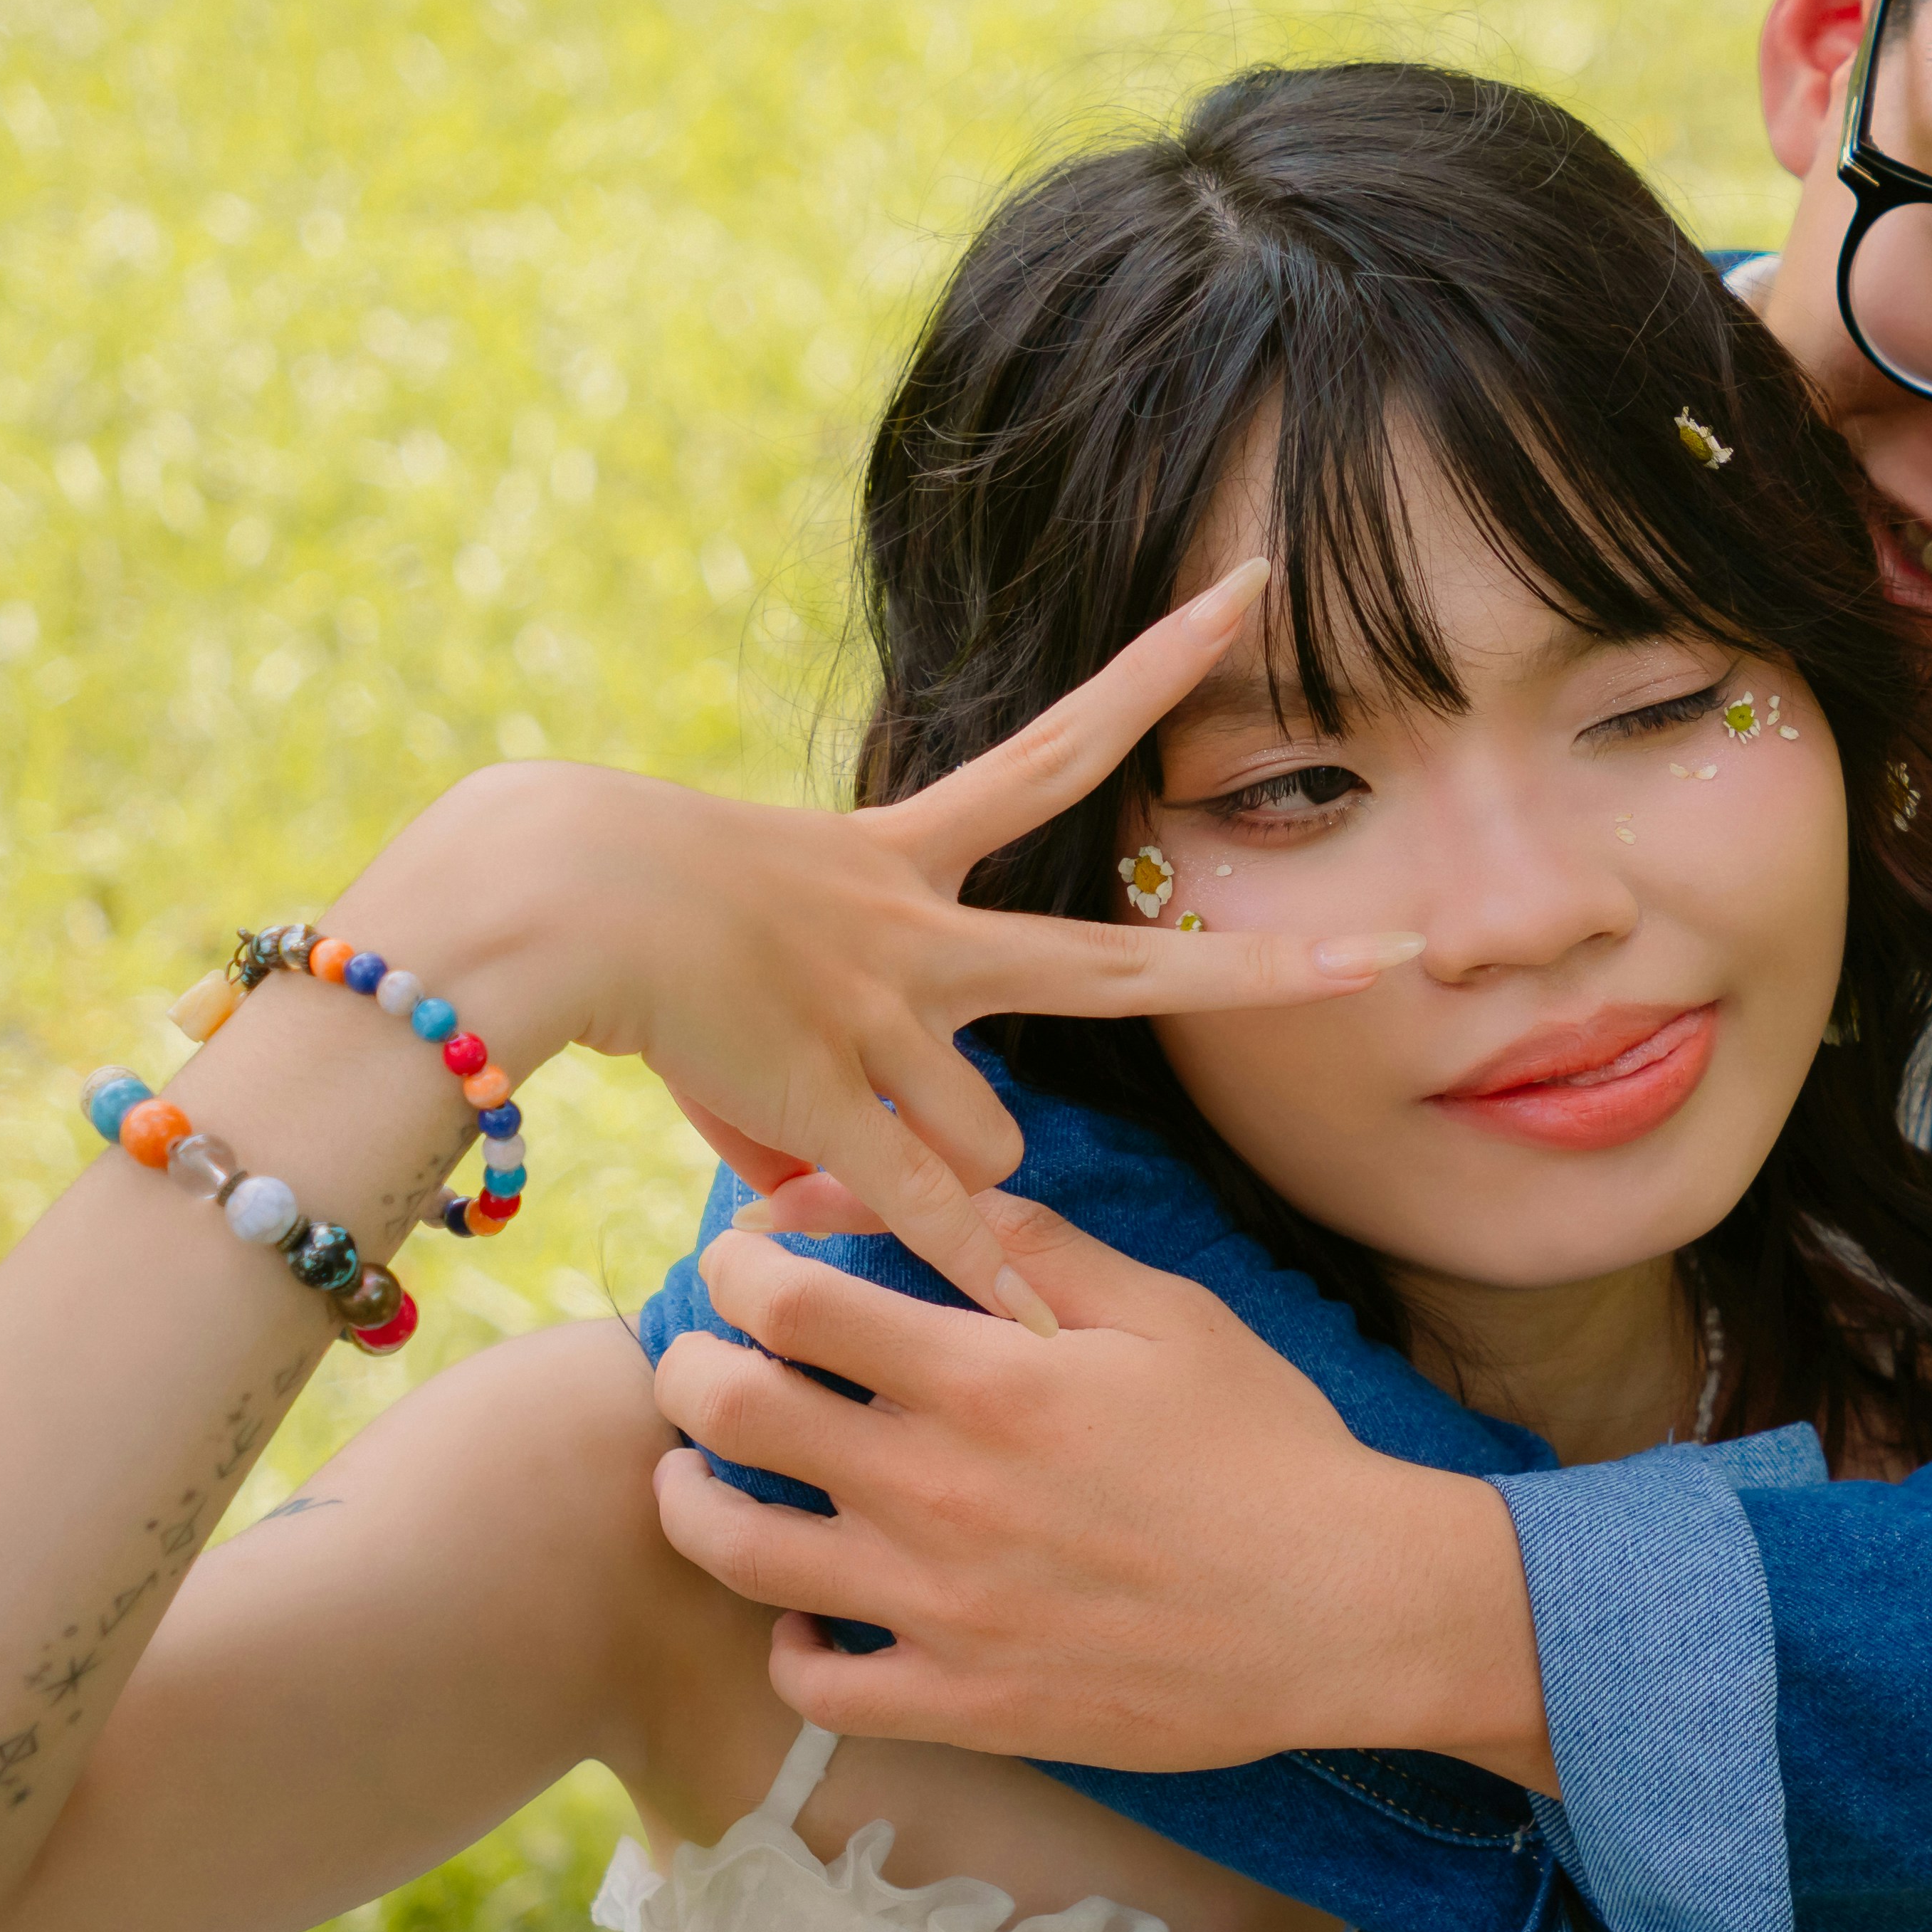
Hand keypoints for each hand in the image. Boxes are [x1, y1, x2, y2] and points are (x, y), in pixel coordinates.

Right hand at [330, 558, 1424, 1325]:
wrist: (526, 889)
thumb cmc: (598, 895)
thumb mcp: (735, 956)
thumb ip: (810, 1077)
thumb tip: (820, 1189)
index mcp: (902, 853)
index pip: (1067, 745)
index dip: (1160, 667)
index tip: (1248, 597)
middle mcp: (922, 928)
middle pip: (1121, 965)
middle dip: (1270, 971)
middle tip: (1406, 956)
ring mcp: (889, 1015)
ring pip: (977, 1130)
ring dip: (918, 1162)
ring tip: (803, 1133)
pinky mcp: (832, 1094)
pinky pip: (924, 1206)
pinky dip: (975, 1270)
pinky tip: (1038, 1334)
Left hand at [648, 1196, 1556, 1787]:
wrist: (1343, 1607)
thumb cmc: (1261, 1445)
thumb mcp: (1164, 1309)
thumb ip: (1031, 1243)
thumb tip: (921, 1188)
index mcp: (990, 1377)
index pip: (788, 1301)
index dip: (739, 1267)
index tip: (744, 1265)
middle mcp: (941, 1488)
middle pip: (732, 1408)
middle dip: (690, 1366)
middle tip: (705, 1359)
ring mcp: (941, 1606)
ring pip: (736, 1547)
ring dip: (692, 1498)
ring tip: (701, 1474)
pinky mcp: (962, 1700)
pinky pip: (813, 1684)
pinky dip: (784, 1641)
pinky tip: (805, 1606)